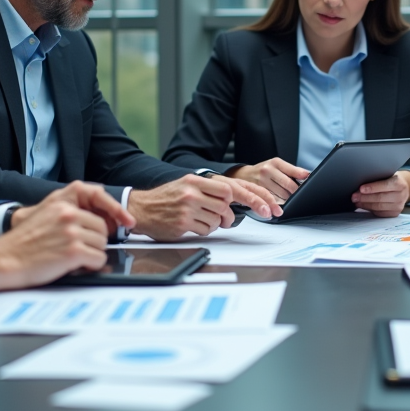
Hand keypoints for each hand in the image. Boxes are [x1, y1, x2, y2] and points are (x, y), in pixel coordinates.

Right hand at [0, 185, 124, 289]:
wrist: (4, 260)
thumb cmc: (24, 243)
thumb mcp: (47, 216)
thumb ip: (71, 214)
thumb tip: (101, 223)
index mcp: (63, 202)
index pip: (99, 205)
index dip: (114, 215)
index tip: (128, 222)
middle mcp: (69, 214)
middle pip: (102, 229)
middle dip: (95, 241)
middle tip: (78, 250)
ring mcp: (72, 232)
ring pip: (102, 245)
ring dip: (91, 255)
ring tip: (71, 258)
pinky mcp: (73, 251)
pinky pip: (98, 259)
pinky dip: (90, 266)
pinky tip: (74, 266)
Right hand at [128, 174, 281, 240]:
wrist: (141, 208)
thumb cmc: (166, 198)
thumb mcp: (188, 186)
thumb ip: (210, 190)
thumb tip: (235, 199)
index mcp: (197, 180)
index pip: (232, 187)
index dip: (253, 197)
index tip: (269, 207)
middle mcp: (193, 191)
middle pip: (227, 204)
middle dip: (229, 214)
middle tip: (226, 219)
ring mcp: (188, 207)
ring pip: (218, 219)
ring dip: (215, 223)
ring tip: (200, 220)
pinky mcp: (183, 222)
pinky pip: (206, 229)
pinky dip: (204, 230)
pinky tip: (192, 225)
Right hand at [227, 158, 309, 201]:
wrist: (243, 175)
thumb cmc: (264, 170)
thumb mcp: (277, 165)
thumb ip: (292, 170)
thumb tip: (307, 176)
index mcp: (275, 163)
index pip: (293, 172)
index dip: (302, 180)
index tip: (308, 186)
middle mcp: (267, 171)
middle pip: (288, 186)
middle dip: (296, 193)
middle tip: (300, 196)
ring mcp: (261, 182)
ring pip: (281, 196)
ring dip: (288, 200)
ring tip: (291, 200)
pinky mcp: (256, 193)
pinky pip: (272, 201)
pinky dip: (279, 204)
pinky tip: (280, 204)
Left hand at [353, 171, 409, 216]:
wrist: (403, 188)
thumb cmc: (391, 180)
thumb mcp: (387, 174)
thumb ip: (378, 178)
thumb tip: (361, 184)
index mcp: (399, 183)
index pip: (385, 186)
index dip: (372, 187)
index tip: (361, 189)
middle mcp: (401, 195)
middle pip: (380, 198)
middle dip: (365, 197)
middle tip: (354, 196)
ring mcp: (399, 206)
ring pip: (379, 207)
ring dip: (365, 204)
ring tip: (357, 201)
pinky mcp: (394, 213)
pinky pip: (379, 213)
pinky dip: (370, 209)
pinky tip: (363, 206)